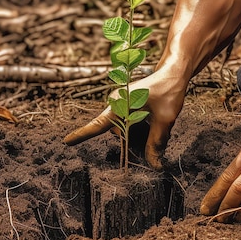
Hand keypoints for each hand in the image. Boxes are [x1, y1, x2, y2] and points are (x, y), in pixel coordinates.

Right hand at [63, 69, 186, 169]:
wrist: (173, 73)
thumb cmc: (169, 91)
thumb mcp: (165, 119)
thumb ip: (156, 143)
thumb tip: (154, 166)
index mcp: (120, 105)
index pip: (99, 125)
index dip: (82, 135)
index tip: (66, 141)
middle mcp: (116, 105)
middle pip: (121, 134)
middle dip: (137, 139)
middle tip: (156, 128)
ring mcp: (121, 105)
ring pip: (126, 131)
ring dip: (140, 133)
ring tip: (156, 121)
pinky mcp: (127, 107)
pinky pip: (130, 125)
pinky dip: (141, 128)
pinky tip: (153, 119)